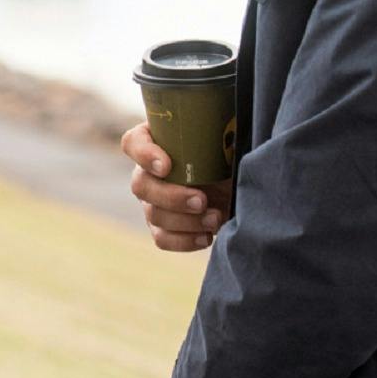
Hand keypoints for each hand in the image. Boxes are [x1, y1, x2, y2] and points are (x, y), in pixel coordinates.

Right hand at [121, 122, 232, 252]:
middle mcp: (148, 172)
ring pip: (153, 214)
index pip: (133, 143)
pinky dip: (184, 240)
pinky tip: (206, 236)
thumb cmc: (234, 157)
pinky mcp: (163, 227)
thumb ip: (218, 136)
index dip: (143, 154)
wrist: (243, 188)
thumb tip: (228, 139)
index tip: (166, 166)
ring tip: (216, 218)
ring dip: (186, 221)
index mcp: (158, 141)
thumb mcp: (227, 141)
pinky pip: (161, 238)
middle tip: (202, 200)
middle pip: (140, 185)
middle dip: (172, 197)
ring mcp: (153, 201)